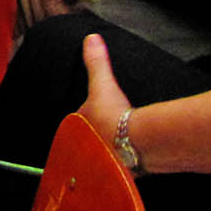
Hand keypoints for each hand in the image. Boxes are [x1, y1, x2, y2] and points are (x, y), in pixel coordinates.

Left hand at [76, 33, 136, 163]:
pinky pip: (119, 166)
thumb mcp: (102, 84)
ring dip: (108, 150)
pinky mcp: (119, 172)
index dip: (89, 115)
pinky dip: (124, 163)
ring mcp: (100, 160)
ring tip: (121, 145)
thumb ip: (96, 62)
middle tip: (110, 130)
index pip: (80, 119)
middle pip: (88, 138)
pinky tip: (133, 160)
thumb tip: (91, 39)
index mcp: (78, 126)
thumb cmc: (113, 114)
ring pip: (101, 154)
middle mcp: (85, 145)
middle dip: (96, 135)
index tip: (101, 112)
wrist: (132, 144)